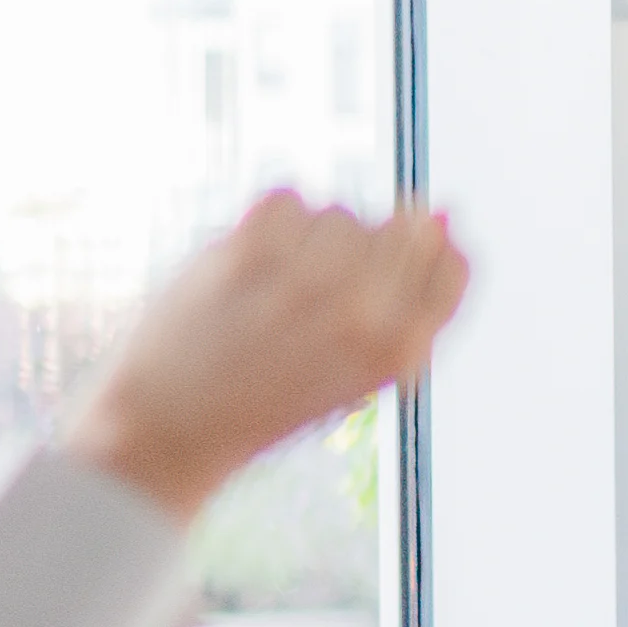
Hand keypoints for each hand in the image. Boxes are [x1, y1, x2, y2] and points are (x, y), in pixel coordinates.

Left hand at [67, 193, 466, 520]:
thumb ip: (413, 302)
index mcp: (400, 352)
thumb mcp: (364, 371)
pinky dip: (271, 222)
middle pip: (400, 228)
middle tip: (317, 291)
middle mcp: (362, 316)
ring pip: (341, 212)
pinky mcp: (249, 256)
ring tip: (279, 284)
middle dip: (366, 249)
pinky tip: (253, 264)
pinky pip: (287, 199)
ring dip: (315, 237)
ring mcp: (304, 283)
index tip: (393, 267)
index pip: (452, 264)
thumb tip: (441, 211)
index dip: (428, 254)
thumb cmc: (274, 397)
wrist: (174, 427)